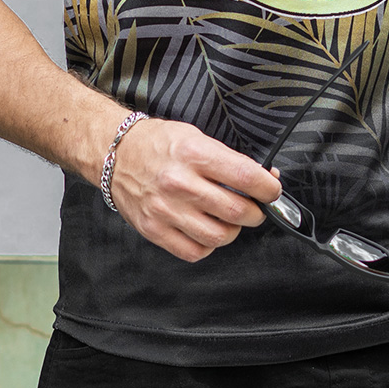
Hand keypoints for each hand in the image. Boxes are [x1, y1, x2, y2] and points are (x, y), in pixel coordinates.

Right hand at [106, 117, 282, 262]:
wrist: (116, 154)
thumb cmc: (158, 143)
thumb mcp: (195, 136)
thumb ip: (227, 159)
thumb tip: (262, 178)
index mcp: (193, 153)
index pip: (245, 176)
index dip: (268, 188)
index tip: (272, 190)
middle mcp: (180, 183)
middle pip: (236, 210)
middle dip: (255, 212)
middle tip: (254, 207)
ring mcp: (166, 209)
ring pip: (219, 236)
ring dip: (234, 231)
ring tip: (230, 219)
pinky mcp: (155, 230)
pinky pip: (194, 251)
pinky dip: (208, 245)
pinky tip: (206, 230)